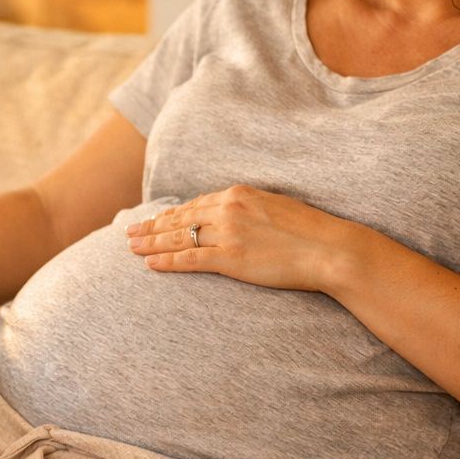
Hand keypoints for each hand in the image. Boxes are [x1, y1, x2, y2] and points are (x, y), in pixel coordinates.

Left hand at [124, 184, 356, 292]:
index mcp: (239, 194)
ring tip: (130, 247)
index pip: (195, 204)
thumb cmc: (310, 232)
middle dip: (151, 226)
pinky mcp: (231, 258)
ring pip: (178, 237)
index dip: (171, 214)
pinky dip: (166, 261)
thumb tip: (233, 215)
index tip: (155, 220)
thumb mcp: (275, 207)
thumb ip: (250, 209)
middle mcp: (228, 209)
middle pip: (180, 218)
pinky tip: (149, 264)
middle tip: (129, 232)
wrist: (330, 249)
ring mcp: (228, 233)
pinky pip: (189, 259)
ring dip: (150, 242)